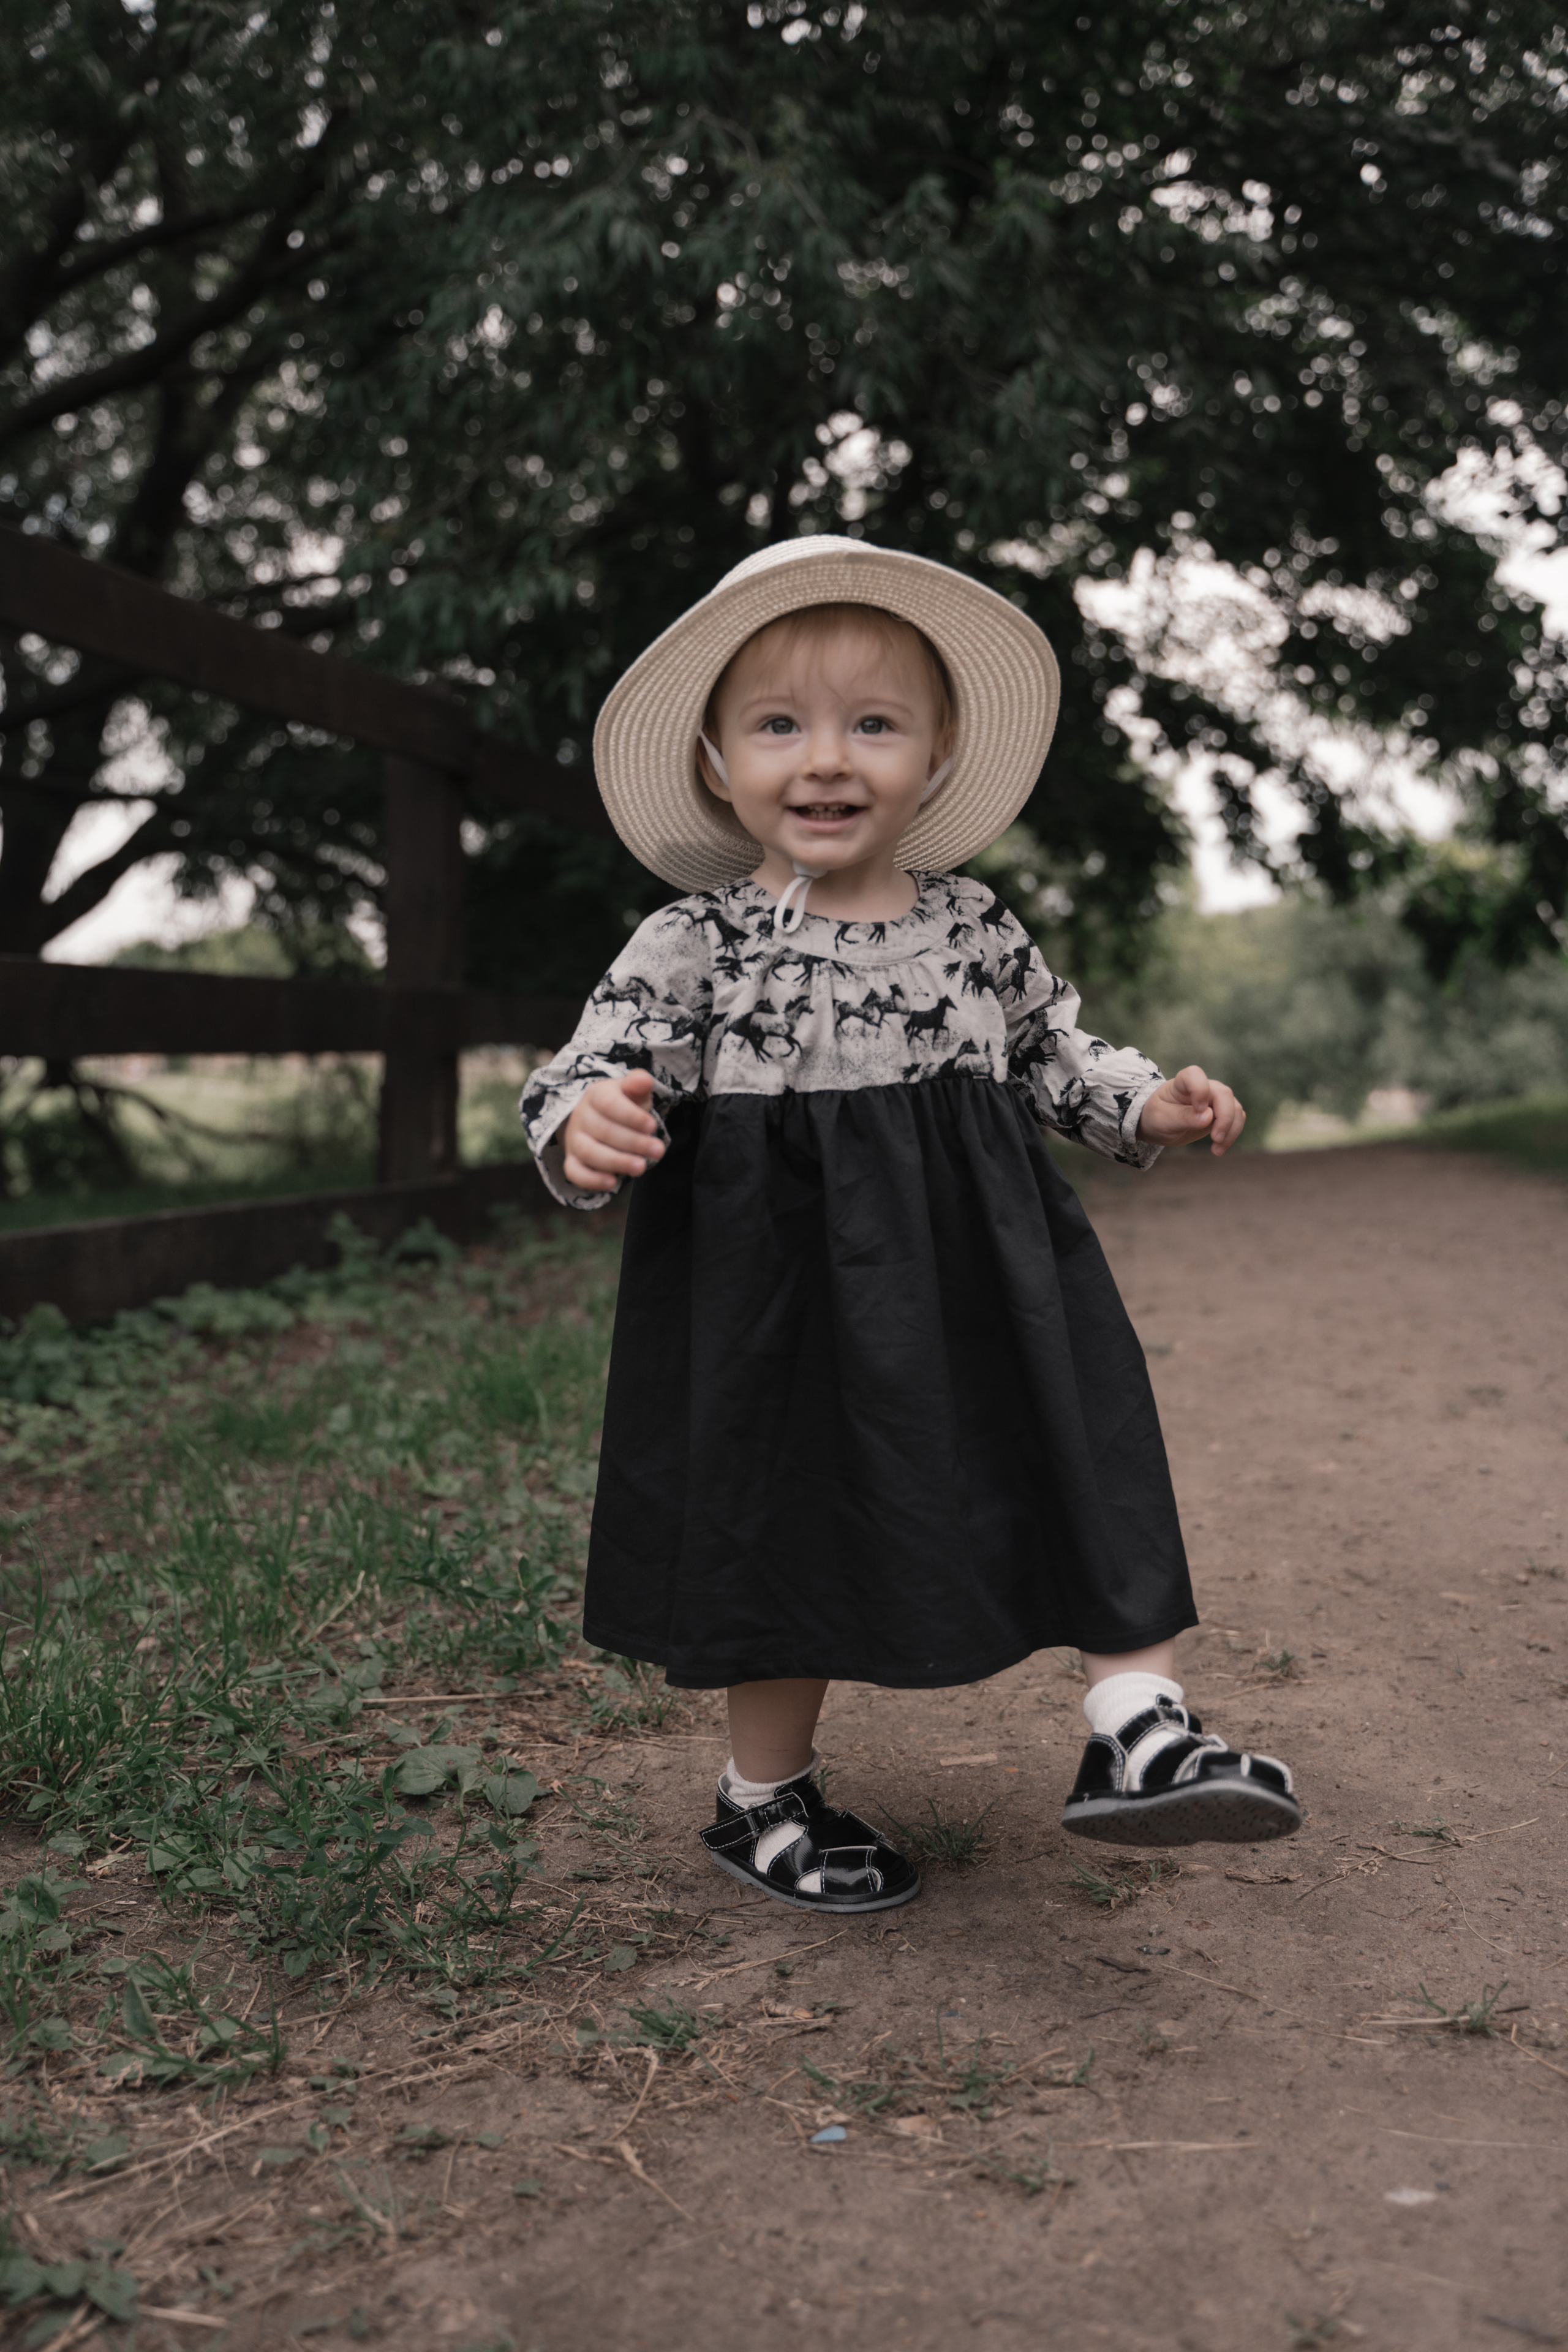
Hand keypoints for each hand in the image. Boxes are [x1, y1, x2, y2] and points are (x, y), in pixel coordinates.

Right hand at [560, 1069, 665, 1192]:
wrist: (600, 1119)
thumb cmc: (624, 1106)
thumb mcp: (633, 1092)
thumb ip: (639, 1084)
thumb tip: (643, 1080)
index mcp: (596, 1095)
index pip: (609, 1104)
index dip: (631, 1116)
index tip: (653, 1126)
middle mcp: (581, 1117)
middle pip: (603, 1130)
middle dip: (633, 1142)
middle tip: (658, 1150)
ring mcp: (575, 1140)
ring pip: (589, 1152)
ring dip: (616, 1162)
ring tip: (641, 1167)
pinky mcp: (573, 1161)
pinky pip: (575, 1173)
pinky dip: (591, 1180)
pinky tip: (612, 1183)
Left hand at [1137, 1064, 1246, 1156]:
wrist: (1160, 1125)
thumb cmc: (1158, 1118)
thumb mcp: (1163, 1120)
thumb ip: (1184, 1117)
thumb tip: (1209, 1116)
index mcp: (1182, 1083)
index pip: (1194, 1075)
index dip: (1200, 1090)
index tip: (1199, 1109)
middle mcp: (1203, 1087)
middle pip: (1223, 1094)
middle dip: (1224, 1118)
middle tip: (1215, 1139)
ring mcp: (1215, 1098)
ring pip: (1235, 1107)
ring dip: (1231, 1130)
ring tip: (1216, 1150)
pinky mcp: (1222, 1111)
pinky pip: (1237, 1118)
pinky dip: (1232, 1133)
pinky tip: (1218, 1147)